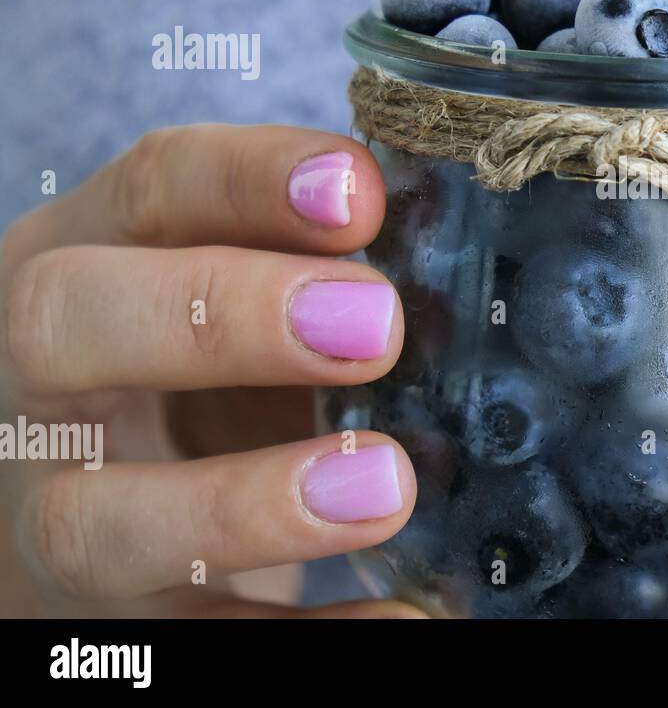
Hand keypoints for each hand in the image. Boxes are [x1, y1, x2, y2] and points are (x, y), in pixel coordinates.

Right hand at [0, 124, 422, 616]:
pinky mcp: (101, 631)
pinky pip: (185, 654)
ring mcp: (56, 516)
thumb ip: (317, 270)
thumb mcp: (245, 303)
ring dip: (244, 506)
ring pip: (98, 520)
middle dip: (222, 316)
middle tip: (376, 328)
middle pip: (66, 322)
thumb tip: (454, 244)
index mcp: (90, 261)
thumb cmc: (206, 382)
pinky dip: (304, 646)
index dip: (250, 179)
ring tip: (387, 487)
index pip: (151, 189)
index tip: (362, 192)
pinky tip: (408, 620)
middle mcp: (48, 384)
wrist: (113, 523)